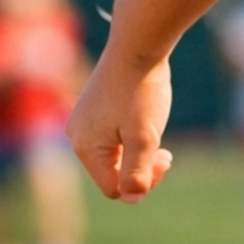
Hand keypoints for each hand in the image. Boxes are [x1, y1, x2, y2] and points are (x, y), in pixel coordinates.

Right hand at [67, 53, 174, 200]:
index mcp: (86, 148)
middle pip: (113, 174)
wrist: (138, 45)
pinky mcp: (93, 111)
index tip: (164, 157)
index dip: (143, 183)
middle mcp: (77, 137)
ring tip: (156, 135)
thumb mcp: (144, 138)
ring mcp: (84, 123)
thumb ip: (137, 173)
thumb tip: (130, 198)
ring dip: (139, 153)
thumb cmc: (141, 91)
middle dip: (141, 168)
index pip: (114, 190)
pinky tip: (146, 123)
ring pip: (115, 157)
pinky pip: (113, 139)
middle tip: (166, 152)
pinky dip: (132, 138)